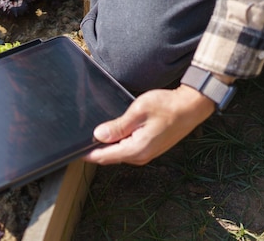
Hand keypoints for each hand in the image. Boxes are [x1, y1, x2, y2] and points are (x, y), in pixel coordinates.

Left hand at [83, 85, 215, 164]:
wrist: (191, 107)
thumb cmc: (166, 106)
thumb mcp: (138, 112)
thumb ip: (118, 126)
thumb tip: (98, 136)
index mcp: (136, 149)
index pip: (104, 157)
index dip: (87, 154)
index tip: (73, 150)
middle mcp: (140, 156)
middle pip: (110, 156)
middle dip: (94, 149)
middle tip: (79, 139)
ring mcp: (146, 154)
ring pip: (118, 153)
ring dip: (106, 146)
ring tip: (92, 135)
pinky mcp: (149, 148)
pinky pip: (127, 149)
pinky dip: (117, 143)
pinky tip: (111, 133)